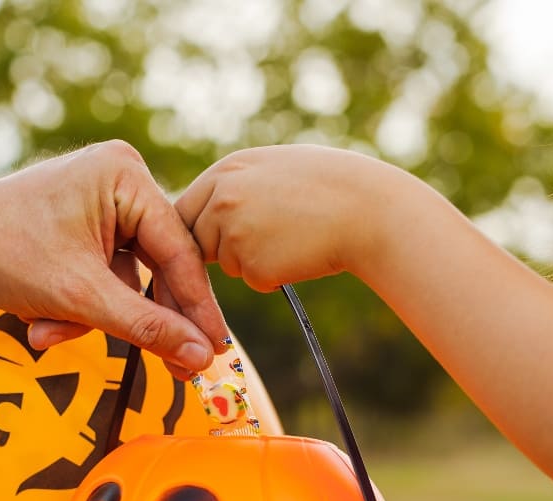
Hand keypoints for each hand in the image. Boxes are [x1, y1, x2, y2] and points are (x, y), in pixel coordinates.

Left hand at [0, 125, 225, 375]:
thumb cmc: (1, 253)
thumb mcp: (81, 298)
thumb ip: (146, 328)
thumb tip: (202, 359)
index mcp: (126, 177)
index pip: (178, 253)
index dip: (197, 309)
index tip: (216, 352)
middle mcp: (122, 180)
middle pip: (158, 268)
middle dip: (138, 319)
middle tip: (178, 372)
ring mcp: (104, 201)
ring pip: (128, 280)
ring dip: (95, 318)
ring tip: (48, 333)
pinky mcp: (86, 223)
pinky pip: (105, 276)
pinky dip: (80, 307)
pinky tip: (43, 322)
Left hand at [175, 144, 401, 290]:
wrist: (368, 210)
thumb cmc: (332, 186)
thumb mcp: (276, 168)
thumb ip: (240, 184)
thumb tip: (215, 206)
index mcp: (227, 170)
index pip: (185, 208)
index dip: (197, 228)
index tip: (210, 241)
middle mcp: (222, 198)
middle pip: (198, 241)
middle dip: (220, 249)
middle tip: (263, 242)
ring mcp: (233, 233)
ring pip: (227, 263)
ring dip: (251, 262)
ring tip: (293, 238)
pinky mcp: (251, 265)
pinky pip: (254, 280)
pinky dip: (273, 276)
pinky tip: (301, 254)